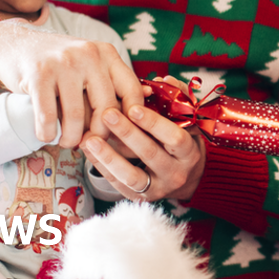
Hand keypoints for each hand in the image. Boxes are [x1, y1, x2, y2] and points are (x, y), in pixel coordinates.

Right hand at [0, 18, 143, 147]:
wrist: (15, 44)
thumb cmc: (59, 63)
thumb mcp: (90, 64)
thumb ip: (113, 81)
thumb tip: (149, 98)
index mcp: (107, 53)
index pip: (132, 90)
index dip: (130, 119)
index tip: (122, 135)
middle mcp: (89, 55)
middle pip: (107, 109)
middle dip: (99, 135)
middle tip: (89, 144)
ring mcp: (63, 63)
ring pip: (77, 117)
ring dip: (71, 139)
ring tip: (67, 142)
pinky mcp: (38, 74)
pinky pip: (49, 117)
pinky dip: (47, 133)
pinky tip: (46, 135)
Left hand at [80, 79, 204, 200]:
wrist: (187, 178)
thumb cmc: (183, 142)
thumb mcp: (187, 121)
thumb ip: (178, 97)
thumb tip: (164, 80)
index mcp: (189, 152)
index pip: (174, 138)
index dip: (153, 123)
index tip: (133, 107)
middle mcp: (176, 173)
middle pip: (150, 153)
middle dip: (126, 133)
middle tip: (107, 114)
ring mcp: (158, 188)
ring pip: (131, 175)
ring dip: (108, 156)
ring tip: (89, 139)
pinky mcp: (141, 198)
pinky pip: (119, 184)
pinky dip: (102, 167)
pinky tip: (89, 151)